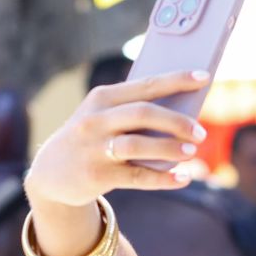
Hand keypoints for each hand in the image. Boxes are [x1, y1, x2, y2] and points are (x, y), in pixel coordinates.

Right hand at [23, 70, 209, 207]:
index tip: (204, 76)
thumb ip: (135, 112)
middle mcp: (96, 120)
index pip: (145, 85)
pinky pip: (137, 177)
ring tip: (192, 152)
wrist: (51, 172)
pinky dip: (162, 178)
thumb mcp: (103, 117)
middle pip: (143, 114)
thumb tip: (186, 114)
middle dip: (176, 121)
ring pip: (138, 145)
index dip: (176, 80)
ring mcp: (95, 148)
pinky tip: (182, 178)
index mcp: (102, 98)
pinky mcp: (97, 175)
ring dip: (169, 149)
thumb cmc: (93, 138)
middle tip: (201, 132)